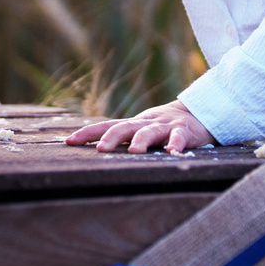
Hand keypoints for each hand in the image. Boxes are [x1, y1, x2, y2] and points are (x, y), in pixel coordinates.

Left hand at [65, 100, 215, 154]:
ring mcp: (164, 126)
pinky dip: (176, 143)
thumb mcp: (138, 131)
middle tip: (101, 149)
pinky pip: (179, 137)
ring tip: (136, 151)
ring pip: (150, 132)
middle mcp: (144, 123)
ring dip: (142, 140)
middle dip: (112, 137)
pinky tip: (172, 152)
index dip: (87, 133)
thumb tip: (91, 152)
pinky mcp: (184, 131)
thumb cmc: (160, 127)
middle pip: (124, 127)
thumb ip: (120, 139)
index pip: (105, 126)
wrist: (196, 114)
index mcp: (131, 124)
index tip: (68, 142)